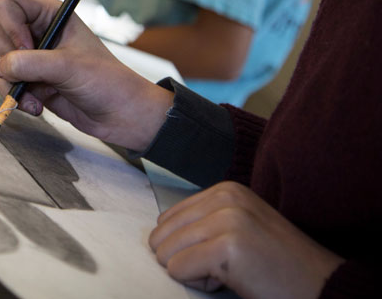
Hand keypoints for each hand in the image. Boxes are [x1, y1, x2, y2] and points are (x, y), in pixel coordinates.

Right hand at [0, 0, 172, 150]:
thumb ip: (31, 63)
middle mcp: (34, 32)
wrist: (119, 115)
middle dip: (4, 56)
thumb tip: (0, 66)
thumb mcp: (69, 66)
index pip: (6, 6)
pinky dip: (15, 97)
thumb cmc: (107, 80)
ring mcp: (29, 57)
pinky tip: (37, 105)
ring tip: (35, 96)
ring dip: (10, 82)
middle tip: (26, 69)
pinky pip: (3, 84)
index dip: (10, 26)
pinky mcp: (27, 80)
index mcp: (47, 14)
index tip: (27, 47)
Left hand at [150, 182, 343, 297]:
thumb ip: (202, 222)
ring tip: (232, 272)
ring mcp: (226, 220)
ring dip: (194, 273)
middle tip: (227, 267)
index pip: (167, 220)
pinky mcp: (227, 247)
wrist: (321, 285)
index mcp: (224, 190)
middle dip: (187, 261)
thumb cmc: (276, 264)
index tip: (226, 254)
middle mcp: (224, 198)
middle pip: (162, 237)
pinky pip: (178, 270)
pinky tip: (232, 281)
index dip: (189, 248)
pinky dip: (199, 285)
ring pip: (165, 254)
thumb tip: (155, 236)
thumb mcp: (239, 226)